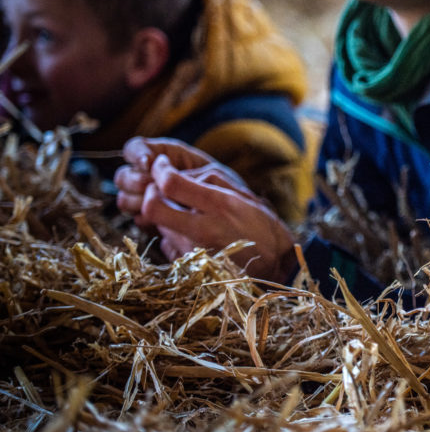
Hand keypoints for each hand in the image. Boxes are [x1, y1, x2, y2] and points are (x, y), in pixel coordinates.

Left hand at [114, 137, 296, 281]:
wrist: (277, 267)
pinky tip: (191, 233)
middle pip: (153, 207)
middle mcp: (202, 230)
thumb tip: (176, 175)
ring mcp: (193, 251)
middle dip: (151, 193)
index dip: (159, 170)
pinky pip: (167, 243)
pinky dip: (173, 234)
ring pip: (159, 225)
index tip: (161, 164)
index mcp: (219, 206)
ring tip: (187, 213)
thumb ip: (208, 182)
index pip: (171, 184)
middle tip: (161, 189)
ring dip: (165, 214)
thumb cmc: (264, 228)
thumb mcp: (242, 196)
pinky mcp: (189, 267)